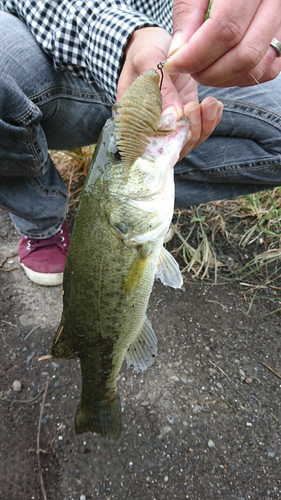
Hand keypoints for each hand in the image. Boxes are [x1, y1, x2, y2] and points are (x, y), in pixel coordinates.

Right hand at [117, 27, 222, 156]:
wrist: (159, 42)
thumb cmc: (145, 49)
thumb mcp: (148, 60)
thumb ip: (160, 89)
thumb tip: (172, 119)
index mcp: (131, 119)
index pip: (145, 147)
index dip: (164, 143)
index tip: (178, 124)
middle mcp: (149, 128)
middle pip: (169, 151)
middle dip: (188, 134)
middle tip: (194, 106)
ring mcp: (169, 124)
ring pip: (186, 143)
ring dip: (202, 127)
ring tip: (209, 103)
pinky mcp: (185, 117)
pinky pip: (199, 130)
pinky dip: (210, 122)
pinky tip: (214, 106)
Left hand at [165, 0, 280, 86]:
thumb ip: (187, 14)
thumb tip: (179, 53)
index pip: (226, 30)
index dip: (197, 55)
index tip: (174, 64)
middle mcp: (274, 2)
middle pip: (245, 55)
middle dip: (210, 72)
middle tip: (188, 69)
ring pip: (257, 66)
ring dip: (224, 78)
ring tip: (202, 68)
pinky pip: (268, 69)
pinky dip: (242, 77)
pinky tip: (222, 67)